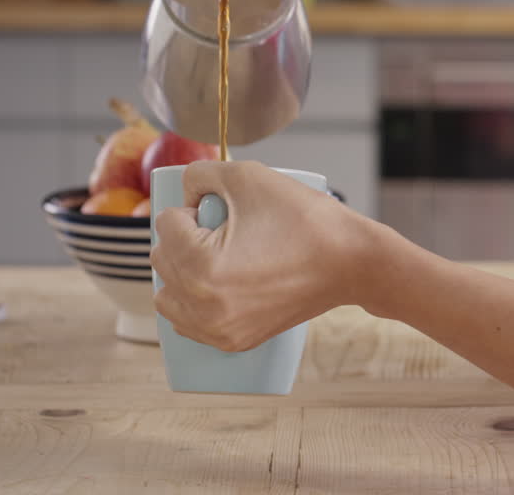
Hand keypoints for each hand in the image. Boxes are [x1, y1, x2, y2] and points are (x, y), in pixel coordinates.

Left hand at [151, 160, 394, 351]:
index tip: (225, 210)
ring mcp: (219, 329)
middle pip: (162, 259)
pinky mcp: (234, 341)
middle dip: (185, 237)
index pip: (166, 224)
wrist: (351, 263)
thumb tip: (184, 190)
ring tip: (218, 256)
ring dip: (182, 270)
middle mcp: (203, 306)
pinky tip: (219, 283)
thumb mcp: (249, 177)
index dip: (194, 207)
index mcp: (202, 267)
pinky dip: (194, 300)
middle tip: (224, 228)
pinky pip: (188, 322)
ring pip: (168, 295)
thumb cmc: (306, 221)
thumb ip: (201, 173)